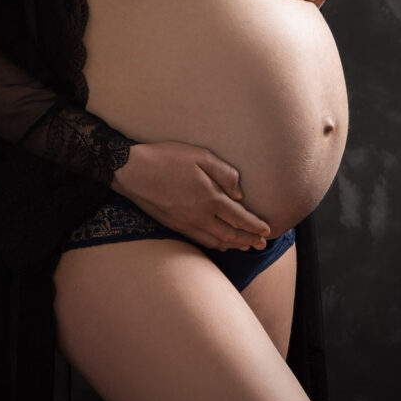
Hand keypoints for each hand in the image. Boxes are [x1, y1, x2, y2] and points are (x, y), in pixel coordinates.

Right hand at [110, 141, 270, 251]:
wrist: (132, 170)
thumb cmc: (166, 158)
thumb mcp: (199, 155)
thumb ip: (224, 173)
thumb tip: (239, 194)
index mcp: (209, 197)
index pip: (239, 217)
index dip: (255, 225)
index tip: (268, 230)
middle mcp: (199, 216)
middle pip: (230, 234)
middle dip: (249, 239)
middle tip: (262, 244)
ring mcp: (185, 224)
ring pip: (216, 241)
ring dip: (234, 245)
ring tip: (246, 246)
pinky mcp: (174, 225)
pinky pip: (200, 240)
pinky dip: (215, 244)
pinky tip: (220, 243)